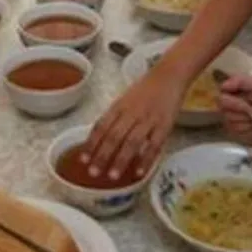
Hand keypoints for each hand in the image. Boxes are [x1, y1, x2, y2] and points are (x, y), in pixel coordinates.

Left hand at [83, 67, 186, 181]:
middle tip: (93, 173)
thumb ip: (114, 117)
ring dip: (121, 160)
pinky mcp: (164, 124)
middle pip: (113, 136)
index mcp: (118, 106)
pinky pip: (154, 144)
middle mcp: (131, 113)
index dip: (91, 144)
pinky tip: (139, 172)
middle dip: (102, 156)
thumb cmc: (145, 89)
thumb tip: (99, 138)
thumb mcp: (125, 100)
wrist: (169, 75)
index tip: (82, 160)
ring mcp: (148, 119)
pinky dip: (146, 159)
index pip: (100, 126)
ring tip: (112, 176)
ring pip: (132, 142)